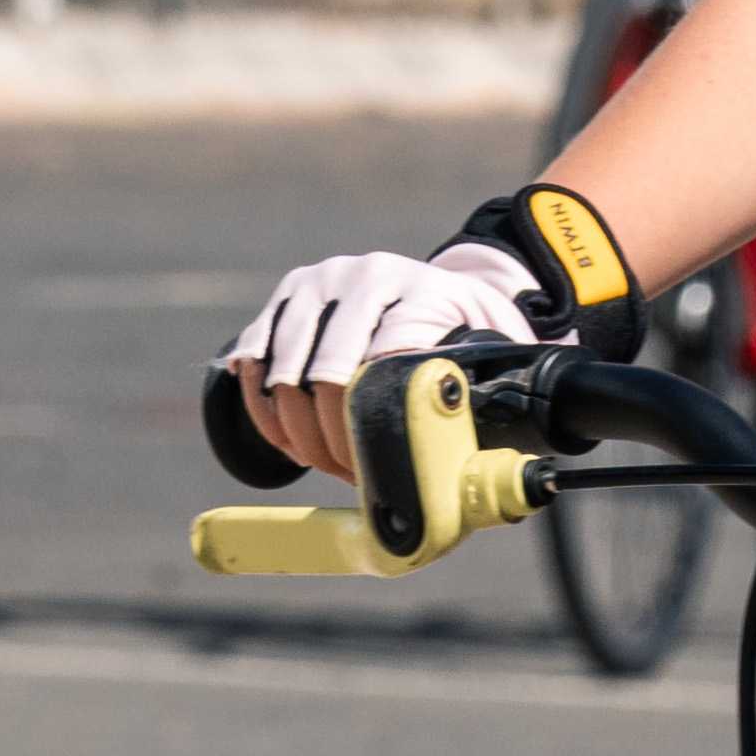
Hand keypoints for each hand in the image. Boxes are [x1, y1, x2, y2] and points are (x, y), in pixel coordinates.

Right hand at [218, 241, 547, 481]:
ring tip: (320, 460)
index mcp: (423, 292)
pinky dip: (263, 406)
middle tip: (346, 475)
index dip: (371, 430)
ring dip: (295, 429)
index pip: (381, 367)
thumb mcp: (500, 356)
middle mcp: (368, 277)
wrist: (444, 283)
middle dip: (331, 439)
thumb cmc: (473, 333)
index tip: (376, 469)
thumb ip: (502, 403)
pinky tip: (287, 436)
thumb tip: (495, 478)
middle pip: (328, 375)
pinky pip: (254, 358)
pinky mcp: (288, 294)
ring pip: (282, 371)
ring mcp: (322, 280)